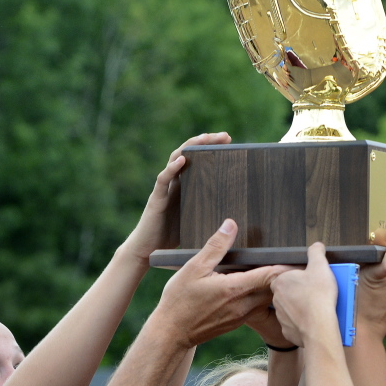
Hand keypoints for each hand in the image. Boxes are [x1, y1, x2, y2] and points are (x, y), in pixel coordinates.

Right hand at [121, 133, 232, 263]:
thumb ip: (211, 212)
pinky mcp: (157, 198)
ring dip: (190, 147)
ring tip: (204, 138)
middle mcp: (175, 183)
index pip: (199, 161)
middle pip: (190, 155)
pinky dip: (172, 168)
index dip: (212, 149)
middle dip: (206, 142)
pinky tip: (182, 160)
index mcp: (186, 186)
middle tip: (224, 135)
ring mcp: (165, 188)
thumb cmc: (173, 237)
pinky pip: (163, 179)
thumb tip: (236, 219)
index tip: (229, 141)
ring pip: (176, 160)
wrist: (149, 250)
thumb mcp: (198, 220)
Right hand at [157, 220, 288, 348]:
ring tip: (277, 274)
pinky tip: (256, 287)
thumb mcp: (194, 267)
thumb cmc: (179, 300)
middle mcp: (244, 304)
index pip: (271, 275)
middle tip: (292, 263)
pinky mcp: (238, 322)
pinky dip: (261, 297)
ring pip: (268, 300)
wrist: (172, 332)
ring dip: (273, 288)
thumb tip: (230, 225)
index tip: (295, 256)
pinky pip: (257, 308)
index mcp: (236, 288)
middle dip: (283, 277)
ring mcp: (242, 316)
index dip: (285, 265)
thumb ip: (216, 246)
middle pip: (275, 289)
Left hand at [270, 244, 338, 347]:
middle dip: (301, 293)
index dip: (299, 278)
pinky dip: (304, 323)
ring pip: (291, 309)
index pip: (286, 277)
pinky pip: (295, 324)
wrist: (318, 326)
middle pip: (289, 293)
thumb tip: (316, 246)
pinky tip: (315, 321)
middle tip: (317, 294)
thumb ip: (316, 253)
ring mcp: (281, 316)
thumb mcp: (320, 266)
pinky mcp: (288, 331)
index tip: (310, 281)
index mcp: (281, 282)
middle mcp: (277, 299)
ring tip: (318, 308)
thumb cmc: (318, 296)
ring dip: (302, 308)